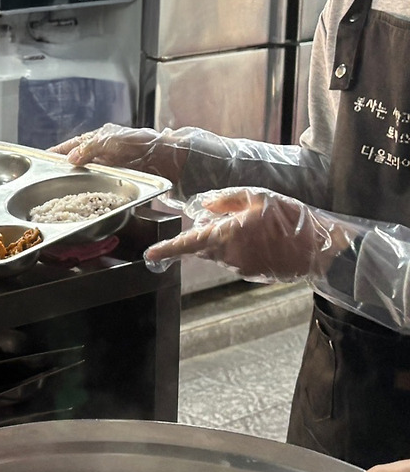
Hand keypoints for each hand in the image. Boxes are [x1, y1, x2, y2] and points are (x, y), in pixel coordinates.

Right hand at [50, 124, 188, 182]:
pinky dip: (92, 192)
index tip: (40, 160)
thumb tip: (69, 159)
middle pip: (78, 163)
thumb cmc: (142, 144)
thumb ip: (88, 148)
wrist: (170, 159)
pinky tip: (85, 199)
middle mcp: (103, 153)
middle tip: (49, 181)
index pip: (72, 145)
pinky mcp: (120, 182)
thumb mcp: (111, 140)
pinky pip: (100, 188)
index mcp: (99, 138)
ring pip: (88, 177)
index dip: (56, 152)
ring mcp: (111, 168)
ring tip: (63, 192)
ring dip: (78, 183)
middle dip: (64, 170)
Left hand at [142, 187, 352, 283]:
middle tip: (227, 219)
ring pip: (219, 254)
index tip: (150, 254)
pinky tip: (261, 239)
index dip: (166, 249)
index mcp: (226, 236)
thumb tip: (205, 206)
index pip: (188, 244)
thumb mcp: (257, 197)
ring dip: (224, 241)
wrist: (321, 248)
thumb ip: (226, 200)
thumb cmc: (290, 219)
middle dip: (204, 235)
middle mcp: (229, 256)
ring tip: (252, 227)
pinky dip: (239, 249)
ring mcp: (241, 268)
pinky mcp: (252, 274)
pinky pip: (235, 260)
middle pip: (202, 247)